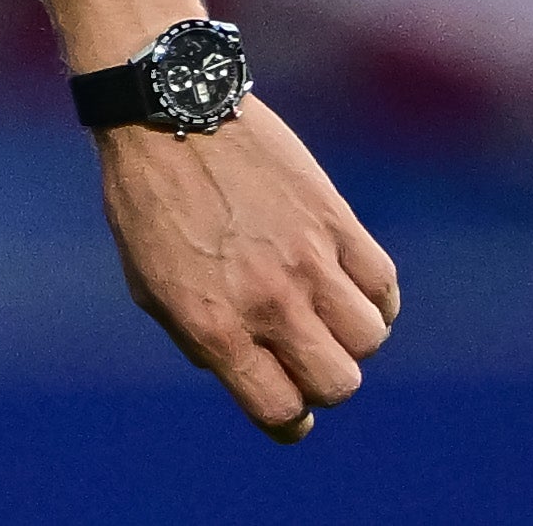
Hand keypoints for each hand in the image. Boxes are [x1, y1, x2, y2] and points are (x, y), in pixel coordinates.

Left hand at [97, 96, 401, 439]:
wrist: (171, 112)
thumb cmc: (149, 202)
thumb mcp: (152, 288)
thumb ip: (203, 339)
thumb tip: (254, 373)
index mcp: (215, 326)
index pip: (280, 410)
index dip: (290, 420)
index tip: (291, 407)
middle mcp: (267, 301)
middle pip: (337, 382)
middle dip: (324, 381)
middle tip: (307, 354)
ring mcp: (306, 259)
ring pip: (368, 338)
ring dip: (353, 337)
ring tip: (330, 314)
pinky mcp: (334, 217)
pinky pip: (383, 282)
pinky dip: (376, 296)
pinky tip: (352, 285)